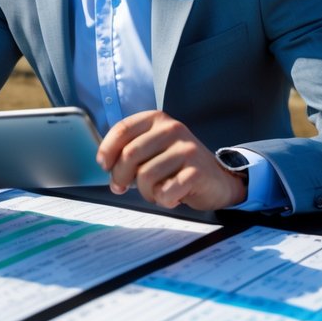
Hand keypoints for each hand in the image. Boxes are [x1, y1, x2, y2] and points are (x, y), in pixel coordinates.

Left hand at [96, 111, 246, 210]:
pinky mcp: (196, 171)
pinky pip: (165, 192)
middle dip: (120, 176)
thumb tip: (107, 166)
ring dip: (145, 192)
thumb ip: (131, 150)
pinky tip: (172, 197)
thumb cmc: (177, 166)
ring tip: (156, 191)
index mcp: (157, 119)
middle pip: (130, 155)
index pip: (122, 129)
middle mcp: (172, 129)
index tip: (104, 165)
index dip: (107, 150)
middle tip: (121, 187)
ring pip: (145, 176)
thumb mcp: (154, 148)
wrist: (217, 180)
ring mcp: (186, 149)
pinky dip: (163, 200)